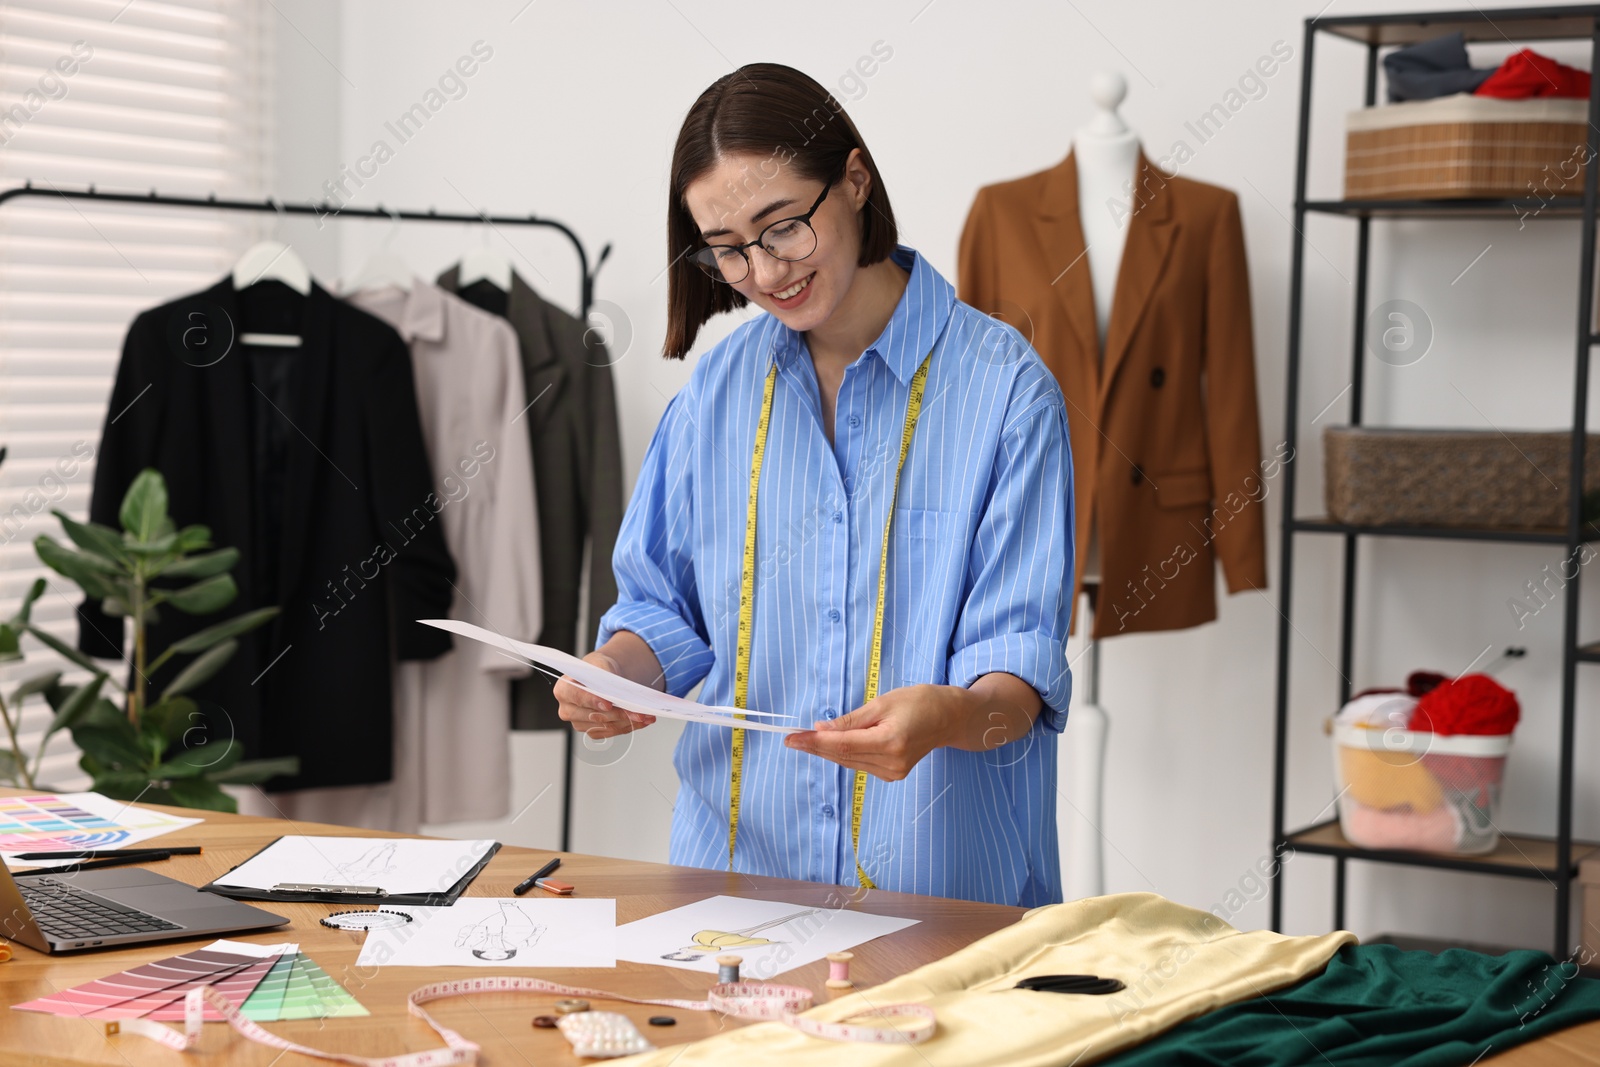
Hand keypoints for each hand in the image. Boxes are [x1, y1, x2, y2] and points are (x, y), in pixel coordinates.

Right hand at [554, 650, 656, 738]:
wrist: (602, 677)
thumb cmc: (598, 669)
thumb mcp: (601, 664)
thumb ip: (605, 676)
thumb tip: (616, 692)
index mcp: (564, 690)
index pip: (577, 697)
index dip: (593, 701)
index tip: (608, 704)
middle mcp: (568, 710)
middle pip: (595, 716)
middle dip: (619, 714)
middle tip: (639, 711)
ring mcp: (579, 723)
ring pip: (606, 726)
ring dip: (629, 722)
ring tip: (646, 715)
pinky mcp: (592, 731)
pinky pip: (612, 732)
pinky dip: (628, 727)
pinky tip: (641, 721)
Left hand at [783, 684, 960, 781]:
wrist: (951, 718)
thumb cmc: (921, 702)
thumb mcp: (884, 702)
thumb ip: (852, 720)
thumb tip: (822, 729)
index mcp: (890, 742)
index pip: (842, 745)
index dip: (814, 742)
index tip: (791, 738)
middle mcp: (891, 762)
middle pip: (843, 756)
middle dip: (815, 747)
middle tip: (791, 738)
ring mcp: (893, 772)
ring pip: (849, 762)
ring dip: (826, 752)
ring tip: (804, 741)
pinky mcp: (893, 774)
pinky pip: (860, 764)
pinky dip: (843, 754)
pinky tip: (830, 746)